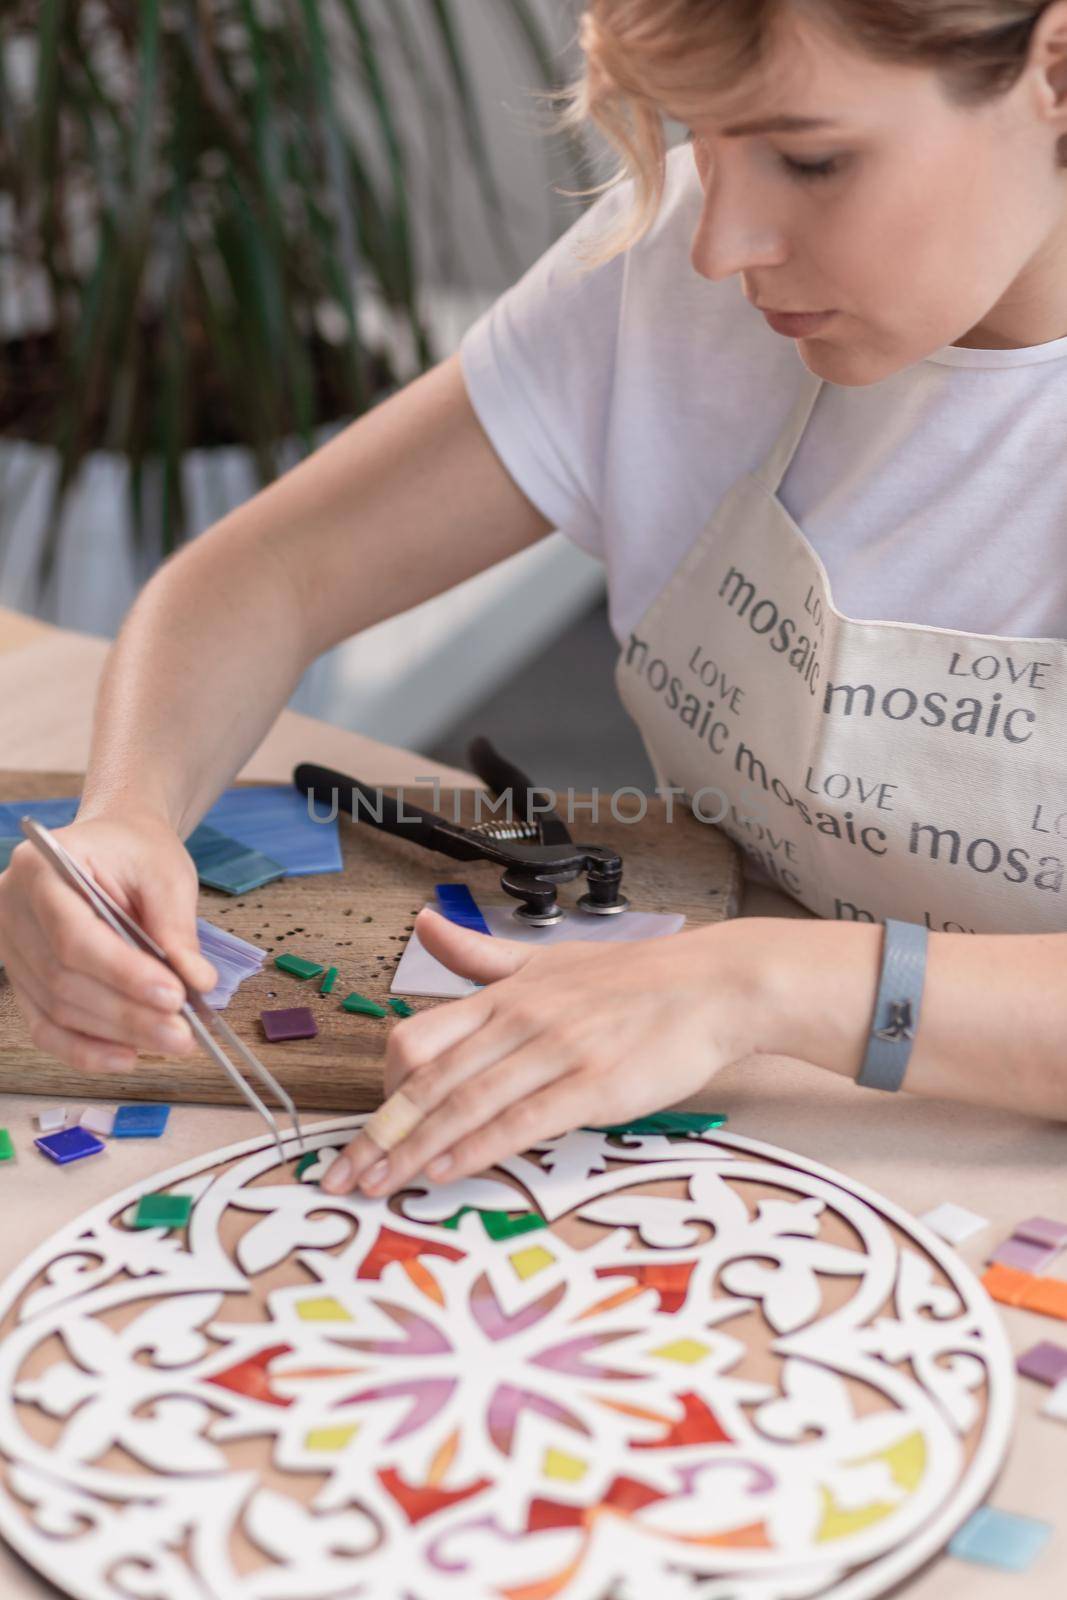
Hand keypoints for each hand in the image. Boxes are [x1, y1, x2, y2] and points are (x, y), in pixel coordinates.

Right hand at [0, 812, 217, 1074]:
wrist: (111, 844)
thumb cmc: (135, 852)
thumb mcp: (166, 873)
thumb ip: (176, 926)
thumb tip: (196, 982)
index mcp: (41, 869)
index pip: (74, 935)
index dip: (122, 973)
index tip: (173, 996)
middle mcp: (12, 909)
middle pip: (64, 980)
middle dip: (127, 1014)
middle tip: (182, 1033)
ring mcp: (11, 947)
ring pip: (56, 1009)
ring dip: (116, 1035)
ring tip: (172, 1041)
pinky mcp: (23, 978)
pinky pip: (46, 1025)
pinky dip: (86, 1049)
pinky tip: (128, 1057)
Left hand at [322, 905, 753, 1196]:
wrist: (712, 985)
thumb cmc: (635, 979)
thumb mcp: (547, 959)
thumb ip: (479, 957)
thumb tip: (424, 924)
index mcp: (504, 995)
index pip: (417, 1039)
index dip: (382, 1089)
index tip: (364, 1131)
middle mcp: (519, 1020)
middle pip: (428, 1080)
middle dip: (380, 1134)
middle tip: (343, 1176)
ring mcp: (555, 1051)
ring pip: (465, 1104)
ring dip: (415, 1150)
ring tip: (379, 1185)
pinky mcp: (592, 1085)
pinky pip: (521, 1121)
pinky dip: (477, 1148)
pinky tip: (447, 1171)